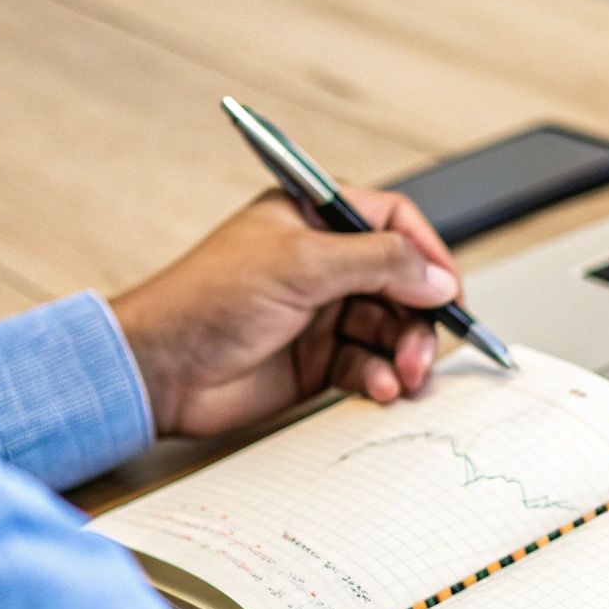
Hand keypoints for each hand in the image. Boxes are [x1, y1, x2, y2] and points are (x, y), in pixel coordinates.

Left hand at [110, 188, 460, 437]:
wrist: (159, 370)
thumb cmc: (206, 301)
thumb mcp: (301, 265)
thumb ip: (379, 263)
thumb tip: (438, 275)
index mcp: (314, 219)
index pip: (394, 223)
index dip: (428, 254)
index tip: (449, 289)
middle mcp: (323, 265)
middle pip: (403, 284)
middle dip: (421, 317)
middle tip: (424, 350)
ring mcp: (322, 315)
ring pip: (391, 330)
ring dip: (406, 354)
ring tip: (404, 376)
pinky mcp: (317, 362)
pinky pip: (369, 366)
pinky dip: (380, 378)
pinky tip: (377, 389)